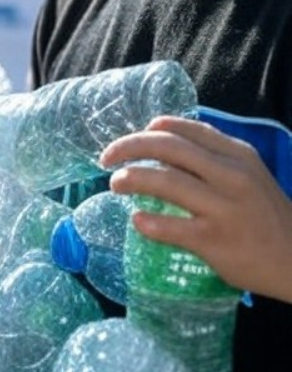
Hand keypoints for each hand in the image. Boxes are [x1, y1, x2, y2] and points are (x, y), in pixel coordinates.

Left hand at [101, 115, 291, 302]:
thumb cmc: (264, 215)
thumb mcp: (248, 176)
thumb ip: (212, 160)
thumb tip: (162, 146)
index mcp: (238, 155)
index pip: (186, 130)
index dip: (149, 130)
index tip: (129, 138)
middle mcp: (232, 176)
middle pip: (168, 148)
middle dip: (128, 147)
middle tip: (106, 158)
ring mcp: (224, 208)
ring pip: (165, 181)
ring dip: (130, 179)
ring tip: (116, 184)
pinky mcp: (215, 241)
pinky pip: (170, 227)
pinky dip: (147, 222)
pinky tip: (137, 221)